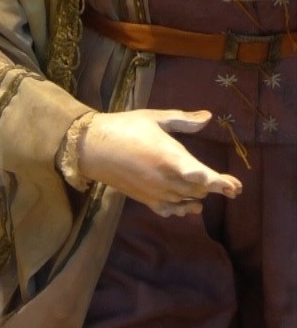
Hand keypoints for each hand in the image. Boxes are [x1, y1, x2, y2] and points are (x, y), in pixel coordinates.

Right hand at [77, 109, 240, 217]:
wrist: (91, 147)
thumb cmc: (124, 128)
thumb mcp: (155, 118)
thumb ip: (183, 120)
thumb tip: (208, 117)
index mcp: (170, 157)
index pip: (202, 175)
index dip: (220, 183)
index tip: (235, 187)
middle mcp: (165, 179)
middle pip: (198, 189)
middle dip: (215, 188)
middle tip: (230, 188)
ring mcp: (154, 191)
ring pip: (185, 201)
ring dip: (198, 197)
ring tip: (209, 196)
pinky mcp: (143, 198)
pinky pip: (167, 210)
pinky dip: (179, 209)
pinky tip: (187, 207)